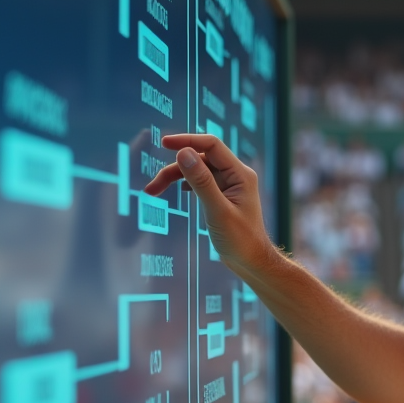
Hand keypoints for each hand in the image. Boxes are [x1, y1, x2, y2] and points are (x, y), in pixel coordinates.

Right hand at [144, 134, 273, 274]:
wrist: (251, 262)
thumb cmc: (240, 239)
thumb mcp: (217, 210)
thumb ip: (201, 181)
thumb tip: (183, 153)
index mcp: (240, 174)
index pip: (212, 145)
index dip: (187, 140)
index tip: (164, 143)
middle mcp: (236, 175)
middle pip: (201, 158)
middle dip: (175, 167)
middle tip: (152, 187)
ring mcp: (229, 184)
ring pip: (198, 170)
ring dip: (175, 177)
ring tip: (153, 191)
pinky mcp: (222, 194)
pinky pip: (201, 180)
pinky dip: (185, 183)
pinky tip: (175, 190)